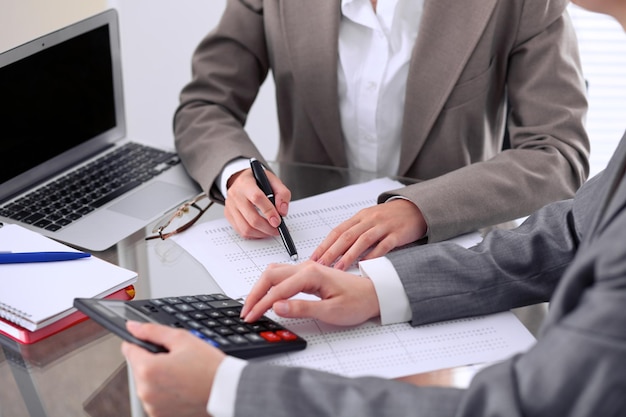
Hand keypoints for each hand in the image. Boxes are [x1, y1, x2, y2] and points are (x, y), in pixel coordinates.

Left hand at [121, 321, 225, 416]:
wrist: (226, 391)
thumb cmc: (208, 366)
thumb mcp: (182, 339)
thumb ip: (153, 331)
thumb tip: (133, 327)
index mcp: (148, 369)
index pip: (129, 349)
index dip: (142, 342)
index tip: (154, 344)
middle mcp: (145, 391)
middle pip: (138, 367)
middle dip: (152, 361)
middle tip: (176, 359)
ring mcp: (152, 406)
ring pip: (146, 384)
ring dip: (157, 377)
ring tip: (182, 374)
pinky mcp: (160, 416)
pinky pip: (155, 398)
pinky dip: (164, 392)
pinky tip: (182, 387)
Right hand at [224, 168, 291, 238]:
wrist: (242, 181)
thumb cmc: (258, 181)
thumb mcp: (273, 181)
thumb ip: (282, 194)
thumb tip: (282, 212)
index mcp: (246, 183)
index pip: (257, 198)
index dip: (269, 211)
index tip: (278, 221)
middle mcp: (235, 194)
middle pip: (251, 217)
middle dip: (267, 228)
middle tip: (277, 229)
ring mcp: (230, 206)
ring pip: (246, 228)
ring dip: (262, 233)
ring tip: (271, 231)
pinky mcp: (228, 215)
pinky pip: (241, 231)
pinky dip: (254, 234)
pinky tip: (262, 231)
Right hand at [240, 260, 379, 324]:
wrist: (373, 294)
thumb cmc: (357, 302)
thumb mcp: (331, 311)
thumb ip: (302, 308)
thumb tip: (278, 306)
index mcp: (311, 274)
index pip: (278, 289)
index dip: (261, 304)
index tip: (251, 316)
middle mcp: (306, 267)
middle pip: (270, 275)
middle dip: (255, 294)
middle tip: (246, 312)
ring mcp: (306, 269)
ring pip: (273, 273)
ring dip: (260, 288)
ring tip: (252, 306)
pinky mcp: (306, 274)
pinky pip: (281, 276)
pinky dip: (269, 286)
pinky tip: (266, 297)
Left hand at [310, 199, 426, 269]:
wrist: (415, 208)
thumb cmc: (390, 217)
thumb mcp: (369, 219)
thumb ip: (354, 231)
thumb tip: (333, 249)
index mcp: (360, 216)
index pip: (337, 231)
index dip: (324, 244)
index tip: (314, 257)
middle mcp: (369, 220)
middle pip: (347, 236)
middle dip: (331, 251)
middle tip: (320, 265)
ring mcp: (383, 226)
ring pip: (362, 240)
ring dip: (349, 255)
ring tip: (338, 268)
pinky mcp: (397, 234)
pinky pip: (383, 245)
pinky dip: (373, 255)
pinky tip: (364, 265)